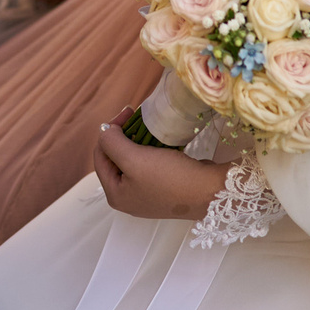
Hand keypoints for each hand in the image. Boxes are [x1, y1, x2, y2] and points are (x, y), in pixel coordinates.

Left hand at [92, 112, 230, 219]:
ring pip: (132, 161)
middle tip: (135, 115)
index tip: (127, 112)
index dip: (109, 131)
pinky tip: (158, 139)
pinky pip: (149, 165)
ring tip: (146, 125)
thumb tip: (104, 131)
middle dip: (123, 136)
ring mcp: (146, 195)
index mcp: (115, 195)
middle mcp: (127, 198)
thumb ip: (112, 143)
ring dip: (137, 141)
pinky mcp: (163, 189)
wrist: (210, 192)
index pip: (100, 157)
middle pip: (115, 159)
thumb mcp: (134, 159)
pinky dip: (150, 150)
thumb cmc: (169, 178)